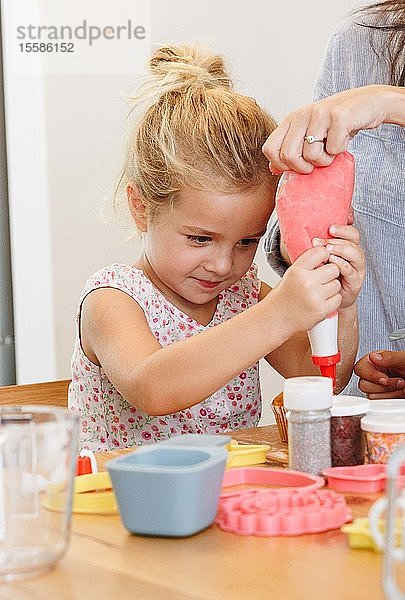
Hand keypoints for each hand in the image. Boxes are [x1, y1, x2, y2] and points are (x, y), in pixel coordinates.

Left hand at [262, 85, 403, 173]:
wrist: (369, 103)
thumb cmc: (337, 123)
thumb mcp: (310, 133)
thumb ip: (291, 148)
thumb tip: (273, 169)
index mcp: (291, 119)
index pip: (269, 149)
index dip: (281, 165)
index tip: (298, 165)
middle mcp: (302, 114)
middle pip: (288, 156)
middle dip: (304, 168)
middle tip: (318, 161)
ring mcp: (319, 114)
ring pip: (311, 155)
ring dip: (325, 160)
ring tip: (333, 148)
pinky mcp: (338, 117)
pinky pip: (333, 150)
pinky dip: (340, 152)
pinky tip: (344, 140)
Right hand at [271, 245, 341, 333]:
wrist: (276, 318)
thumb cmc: (284, 296)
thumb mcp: (291, 275)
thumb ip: (307, 264)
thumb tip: (326, 251)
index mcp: (297, 270)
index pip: (320, 252)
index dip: (325, 255)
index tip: (323, 260)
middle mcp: (306, 282)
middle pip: (333, 268)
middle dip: (330, 274)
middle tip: (321, 280)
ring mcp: (315, 297)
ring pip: (336, 284)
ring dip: (331, 288)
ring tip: (319, 293)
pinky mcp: (322, 310)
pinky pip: (337, 299)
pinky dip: (332, 300)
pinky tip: (321, 302)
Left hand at [312, 224, 364, 309]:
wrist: (329, 298)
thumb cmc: (324, 276)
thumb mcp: (320, 259)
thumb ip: (319, 248)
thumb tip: (307, 236)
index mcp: (348, 248)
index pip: (351, 234)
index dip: (343, 229)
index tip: (330, 228)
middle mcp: (355, 256)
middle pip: (354, 242)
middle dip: (339, 240)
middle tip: (325, 242)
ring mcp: (357, 268)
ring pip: (356, 254)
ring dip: (342, 250)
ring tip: (329, 250)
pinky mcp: (355, 281)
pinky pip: (351, 270)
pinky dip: (343, 265)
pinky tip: (333, 262)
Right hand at [355, 350, 404, 398]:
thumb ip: (389, 357)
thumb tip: (373, 357)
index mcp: (378, 360)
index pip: (360, 368)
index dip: (370, 375)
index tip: (384, 378)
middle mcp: (377, 373)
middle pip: (363, 383)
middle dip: (382, 386)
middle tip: (398, 382)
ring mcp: (380, 387)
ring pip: (369, 394)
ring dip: (388, 392)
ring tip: (400, 387)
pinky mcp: (385, 397)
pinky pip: (378, 402)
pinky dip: (390, 399)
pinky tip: (399, 394)